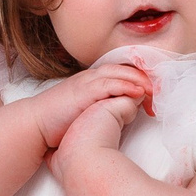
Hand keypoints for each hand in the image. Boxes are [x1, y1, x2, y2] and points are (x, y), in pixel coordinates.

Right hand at [32, 55, 154, 151]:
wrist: (33, 126)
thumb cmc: (56, 124)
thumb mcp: (85, 113)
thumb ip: (105, 109)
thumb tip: (125, 112)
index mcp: (92, 82)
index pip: (121, 73)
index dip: (140, 79)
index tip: (154, 92)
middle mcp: (91, 78)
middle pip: (125, 69)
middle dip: (146, 78)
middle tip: (162, 90)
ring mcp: (87, 83)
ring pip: (120, 73)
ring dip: (141, 80)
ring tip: (156, 90)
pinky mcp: (83, 91)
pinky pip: (110, 84)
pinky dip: (126, 86)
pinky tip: (139, 92)